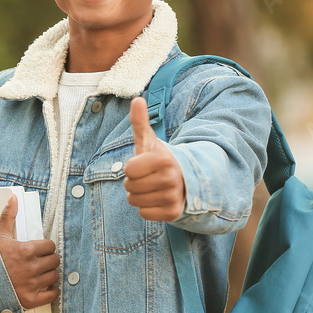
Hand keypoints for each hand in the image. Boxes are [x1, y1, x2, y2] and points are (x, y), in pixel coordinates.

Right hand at [0, 194, 59, 308]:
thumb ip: (8, 215)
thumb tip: (13, 197)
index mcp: (25, 250)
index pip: (50, 246)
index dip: (45, 247)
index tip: (40, 250)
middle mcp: (31, 268)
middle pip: (54, 261)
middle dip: (49, 260)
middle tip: (40, 261)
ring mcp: (31, 285)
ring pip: (54, 277)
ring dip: (49, 274)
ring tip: (40, 273)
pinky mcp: (30, 300)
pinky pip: (52, 295)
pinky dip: (50, 292)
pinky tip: (44, 287)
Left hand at [124, 97, 185, 220]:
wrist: (184, 180)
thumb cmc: (159, 160)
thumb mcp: (149, 141)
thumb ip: (140, 122)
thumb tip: (137, 99)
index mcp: (164, 159)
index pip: (128, 170)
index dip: (131, 168)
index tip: (144, 165)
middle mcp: (171, 178)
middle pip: (130, 187)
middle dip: (133, 183)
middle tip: (148, 177)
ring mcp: (173, 196)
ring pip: (135, 201)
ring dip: (139, 196)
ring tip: (152, 187)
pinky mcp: (173, 212)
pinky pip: (144, 213)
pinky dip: (146, 208)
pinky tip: (157, 199)